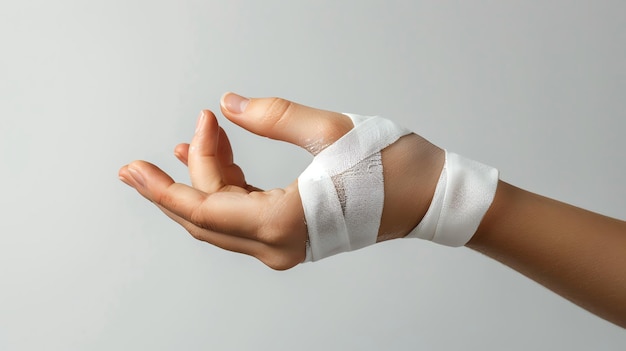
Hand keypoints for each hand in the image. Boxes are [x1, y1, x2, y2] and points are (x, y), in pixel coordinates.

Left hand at [119, 93, 443, 268]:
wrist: (428, 196)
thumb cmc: (391, 167)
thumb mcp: (330, 131)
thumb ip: (272, 117)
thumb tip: (229, 106)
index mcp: (283, 222)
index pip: (203, 210)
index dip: (167, 184)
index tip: (137, 165)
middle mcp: (278, 245)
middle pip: (207, 215)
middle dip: (182, 176)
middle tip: (183, 130)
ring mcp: (284, 246)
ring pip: (222, 217)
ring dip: (208, 176)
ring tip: (205, 132)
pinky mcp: (292, 236)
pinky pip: (244, 216)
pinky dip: (228, 187)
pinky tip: (220, 157)